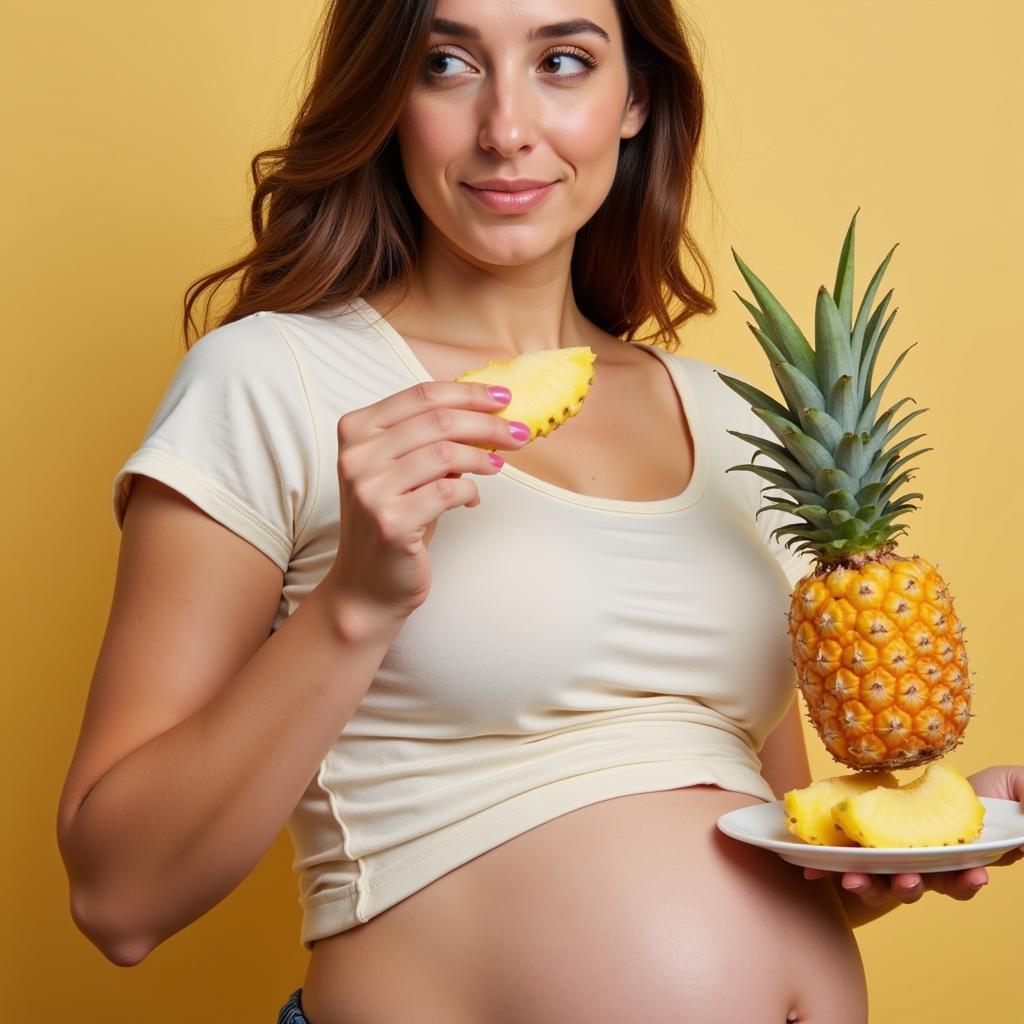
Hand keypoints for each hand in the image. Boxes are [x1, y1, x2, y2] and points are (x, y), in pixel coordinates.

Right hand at [325, 379, 526, 624]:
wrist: (368, 583)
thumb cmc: (394, 519)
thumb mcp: (406, 469)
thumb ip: (431, 439)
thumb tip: (489, 413)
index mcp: (357, 430)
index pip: (421, 395)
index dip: (469, 393)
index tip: (503, 398)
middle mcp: (357, 456)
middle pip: (438, 420)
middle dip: (487, 423)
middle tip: (518, 432)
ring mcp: (370, 489)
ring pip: (446, 453)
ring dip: (483, 457)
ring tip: (498, 465)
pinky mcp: (390, 521)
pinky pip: (448, 491)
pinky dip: (470, 491)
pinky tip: (474, 497)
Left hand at [803, 764, 1023, 903]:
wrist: (941, 779)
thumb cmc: (990, 791)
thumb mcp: (1018, 791)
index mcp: (960, 860)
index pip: (963, 879)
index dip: (967, 881)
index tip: (974, 876)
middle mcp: (925, 866)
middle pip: (917, 884)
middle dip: (911, 886)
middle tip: (909, 880)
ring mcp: (893, 855)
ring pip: (878, 877)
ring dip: (867, 881)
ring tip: (854, 877)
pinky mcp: (864, 840)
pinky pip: (847, 855)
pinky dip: (830, 863)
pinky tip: (813, 868)